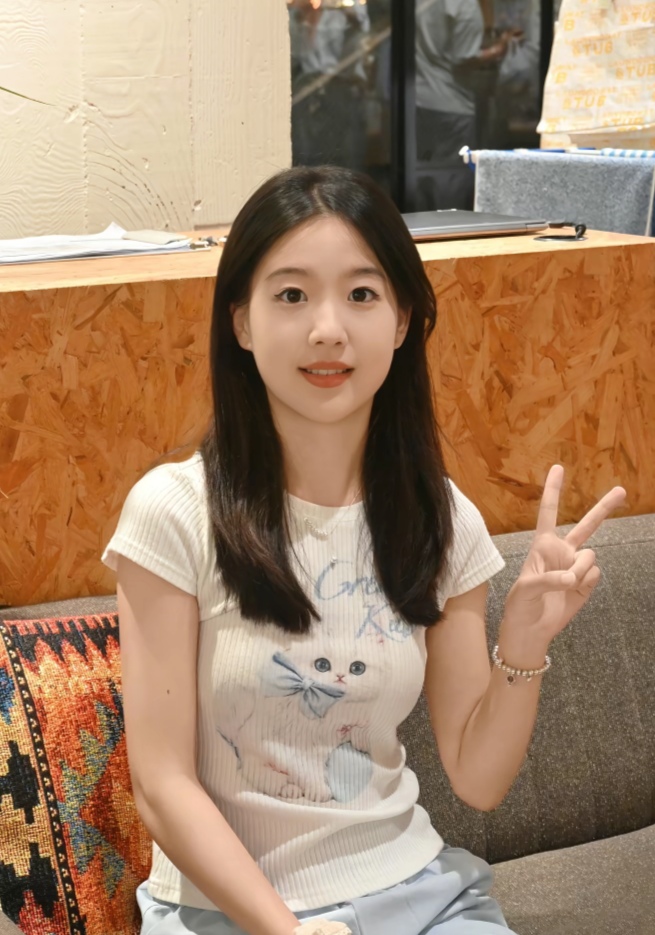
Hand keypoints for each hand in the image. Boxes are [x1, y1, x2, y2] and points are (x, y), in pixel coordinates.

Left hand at [500, 465, 625, 657]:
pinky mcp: (587, 583)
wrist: (531, 631)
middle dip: (605, 508)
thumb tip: (572, 578)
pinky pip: (594, 574)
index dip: (553, 490)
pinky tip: (572, 592)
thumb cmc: (520, 606)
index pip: (548, 512)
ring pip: (591, 556)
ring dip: (579, 571)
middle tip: (623, 490)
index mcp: (542, 545)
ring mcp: (576, 567)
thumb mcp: (525, 590)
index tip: (558, 467)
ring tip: (564, 585)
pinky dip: (585, 583)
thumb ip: (548, 579)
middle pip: (587, 525)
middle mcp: (562, 551)